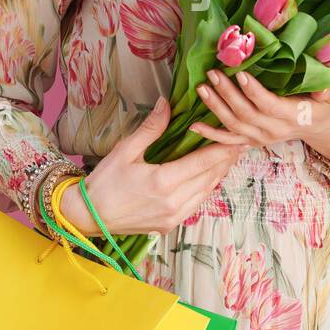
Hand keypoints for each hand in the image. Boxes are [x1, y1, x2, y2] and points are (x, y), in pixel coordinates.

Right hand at [59, 98, 244, 238]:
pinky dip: (205, 189)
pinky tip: (208, 178)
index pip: (204, 161)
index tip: (241, 138)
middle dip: (226, 160)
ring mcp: (173, 217)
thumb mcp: (125, 150)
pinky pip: (196, 204)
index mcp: (163, 181)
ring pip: (206, 192)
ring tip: (229, 158)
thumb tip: (167, 104)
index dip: (225, 149)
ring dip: (218, 174)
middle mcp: (174, 202)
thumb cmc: (104, 182)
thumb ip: (151, 128)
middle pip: (210, 177)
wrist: (88, 217)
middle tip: (240, 143)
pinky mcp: (169, 225)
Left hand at [191, 69, 329, 162]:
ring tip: (202, 89)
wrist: (317, 126)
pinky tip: (194, 124)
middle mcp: (273, 130)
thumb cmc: (322, 104)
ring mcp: (260, 137)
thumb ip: (327, 86)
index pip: (269, 105)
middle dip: (227, 94)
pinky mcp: (250, 141)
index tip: (240, 73)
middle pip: (245, 114)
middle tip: (213, 74)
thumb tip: (323, 76)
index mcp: (291, 117)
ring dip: (215, 107)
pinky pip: (227, 140)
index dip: (254, 91)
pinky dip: (210, 134)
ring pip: (233, 125)